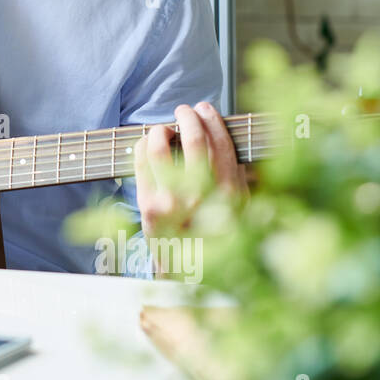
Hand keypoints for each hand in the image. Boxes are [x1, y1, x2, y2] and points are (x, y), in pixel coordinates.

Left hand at [133, 101, 246, 239]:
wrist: (187, 270)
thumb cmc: (215, 236)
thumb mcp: (239, 209)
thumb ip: (236, 175)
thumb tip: (223, 137)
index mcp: (230, 195)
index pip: (222, 144)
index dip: (213, 120)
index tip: (206, 109)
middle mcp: (201, 197)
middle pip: (195, 139)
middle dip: (188, 117)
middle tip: (185, 110)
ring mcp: (171, 202)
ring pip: (160, 147)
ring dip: (161, 129)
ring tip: (163, 129)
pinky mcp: (147, 206)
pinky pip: (140, 162)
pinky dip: (142, 145)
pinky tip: (146, 143)